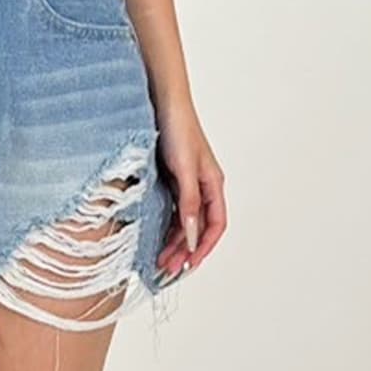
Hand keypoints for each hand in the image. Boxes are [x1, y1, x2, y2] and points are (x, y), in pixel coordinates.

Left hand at [151, 98, 225, 279]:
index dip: (204, 247)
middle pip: (199, 228)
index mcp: (213, 184)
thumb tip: (192, 235)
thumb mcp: (184, 170)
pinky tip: (154, 237)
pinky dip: (165, 226)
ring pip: (184, 222)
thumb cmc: (178, 129)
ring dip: (174, 242)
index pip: (216, 225)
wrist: (160, 102)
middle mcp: (202, 187)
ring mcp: (185, 184)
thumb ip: (189, 203)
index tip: (189, 264)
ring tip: (158, 259)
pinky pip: (171, 210)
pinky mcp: (169, 180)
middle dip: (186, 251)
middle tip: (168, 269)